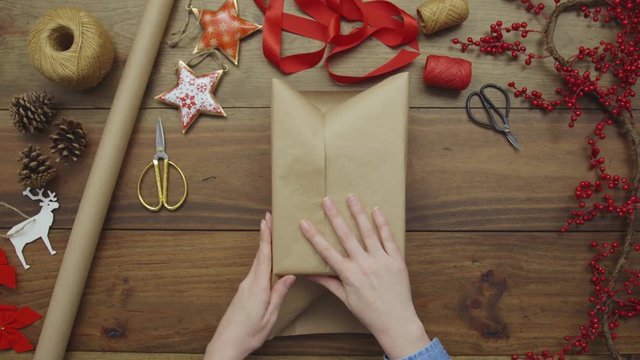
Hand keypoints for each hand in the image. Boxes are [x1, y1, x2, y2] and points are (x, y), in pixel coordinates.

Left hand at [205, 213, 295, 359]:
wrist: (225, 345)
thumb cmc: (248, 334)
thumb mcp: (269, 316)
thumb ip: (279, 294)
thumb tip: (288, 275)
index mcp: (257, 287)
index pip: (263, 256)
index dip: (265, 237)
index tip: (266, 220)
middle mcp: (249, 283)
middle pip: (259, 255)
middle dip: (265, 236)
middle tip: (270, 219)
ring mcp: (244, 287)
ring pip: (257, 263)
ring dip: (264, 248)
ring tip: (272, 236)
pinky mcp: (243, 292)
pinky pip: (255, 272)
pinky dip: (262, 261)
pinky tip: (268, 262)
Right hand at [299, 195, 429, 359]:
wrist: (396, 322)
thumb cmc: (369, 312)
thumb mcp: (345, 299)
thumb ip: (328, 283)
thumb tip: (308, 274)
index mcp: (349, 275)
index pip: (326, 251)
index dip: (314, 236)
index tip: (304, 222)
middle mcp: (364, 265)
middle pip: (346, 236)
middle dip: (334, 216)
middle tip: (326, 200)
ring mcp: (381, 261)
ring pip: (367, 232)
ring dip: (358, 213)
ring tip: (351, 197)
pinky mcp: (396, 260)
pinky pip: (388, 238)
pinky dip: (382, 223)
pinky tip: (376, 210)